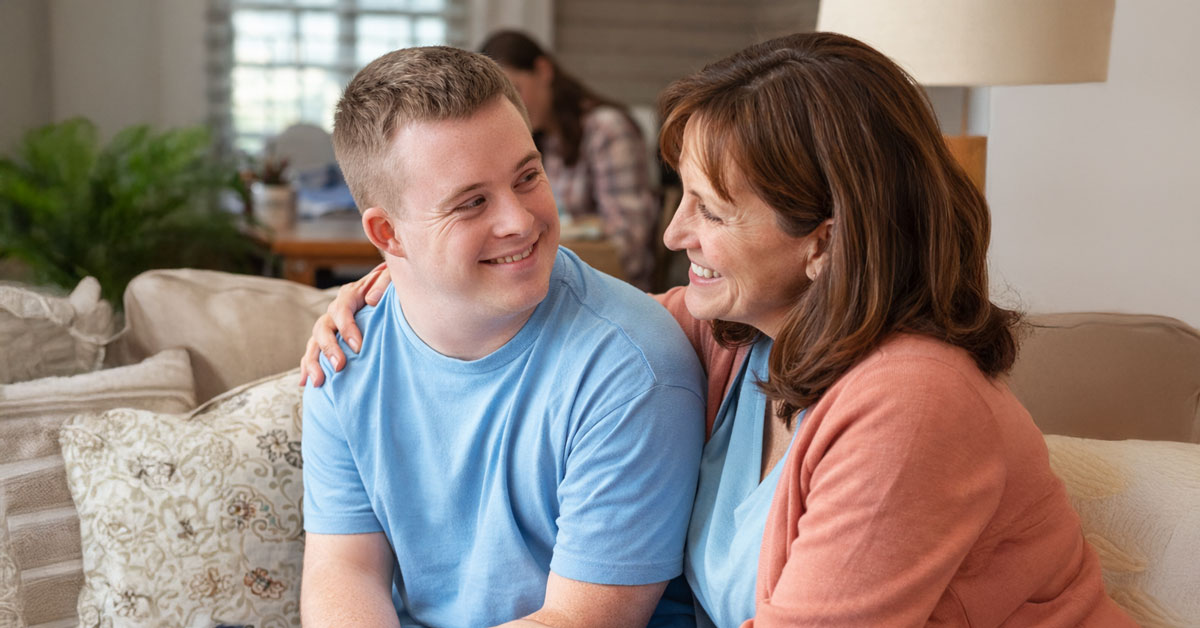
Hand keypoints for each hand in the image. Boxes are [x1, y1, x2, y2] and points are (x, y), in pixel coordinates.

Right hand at [299, 263, 392, 386]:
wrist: (389, 292)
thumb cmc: (393, 287)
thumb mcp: (392, 279)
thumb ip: (384, 284)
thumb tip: (371, 301)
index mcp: (351, 294)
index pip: (342, 309)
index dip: (347, 328)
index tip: (358, 347)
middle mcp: (336, 309)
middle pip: (323, 327)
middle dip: (329, 349)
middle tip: (339, 367)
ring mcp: (330, 325)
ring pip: (314, 342)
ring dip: (314, 362)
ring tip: (318, 382)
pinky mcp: (329, 338)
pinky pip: (313, 351)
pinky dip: (308, 365)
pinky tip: (305, 382)